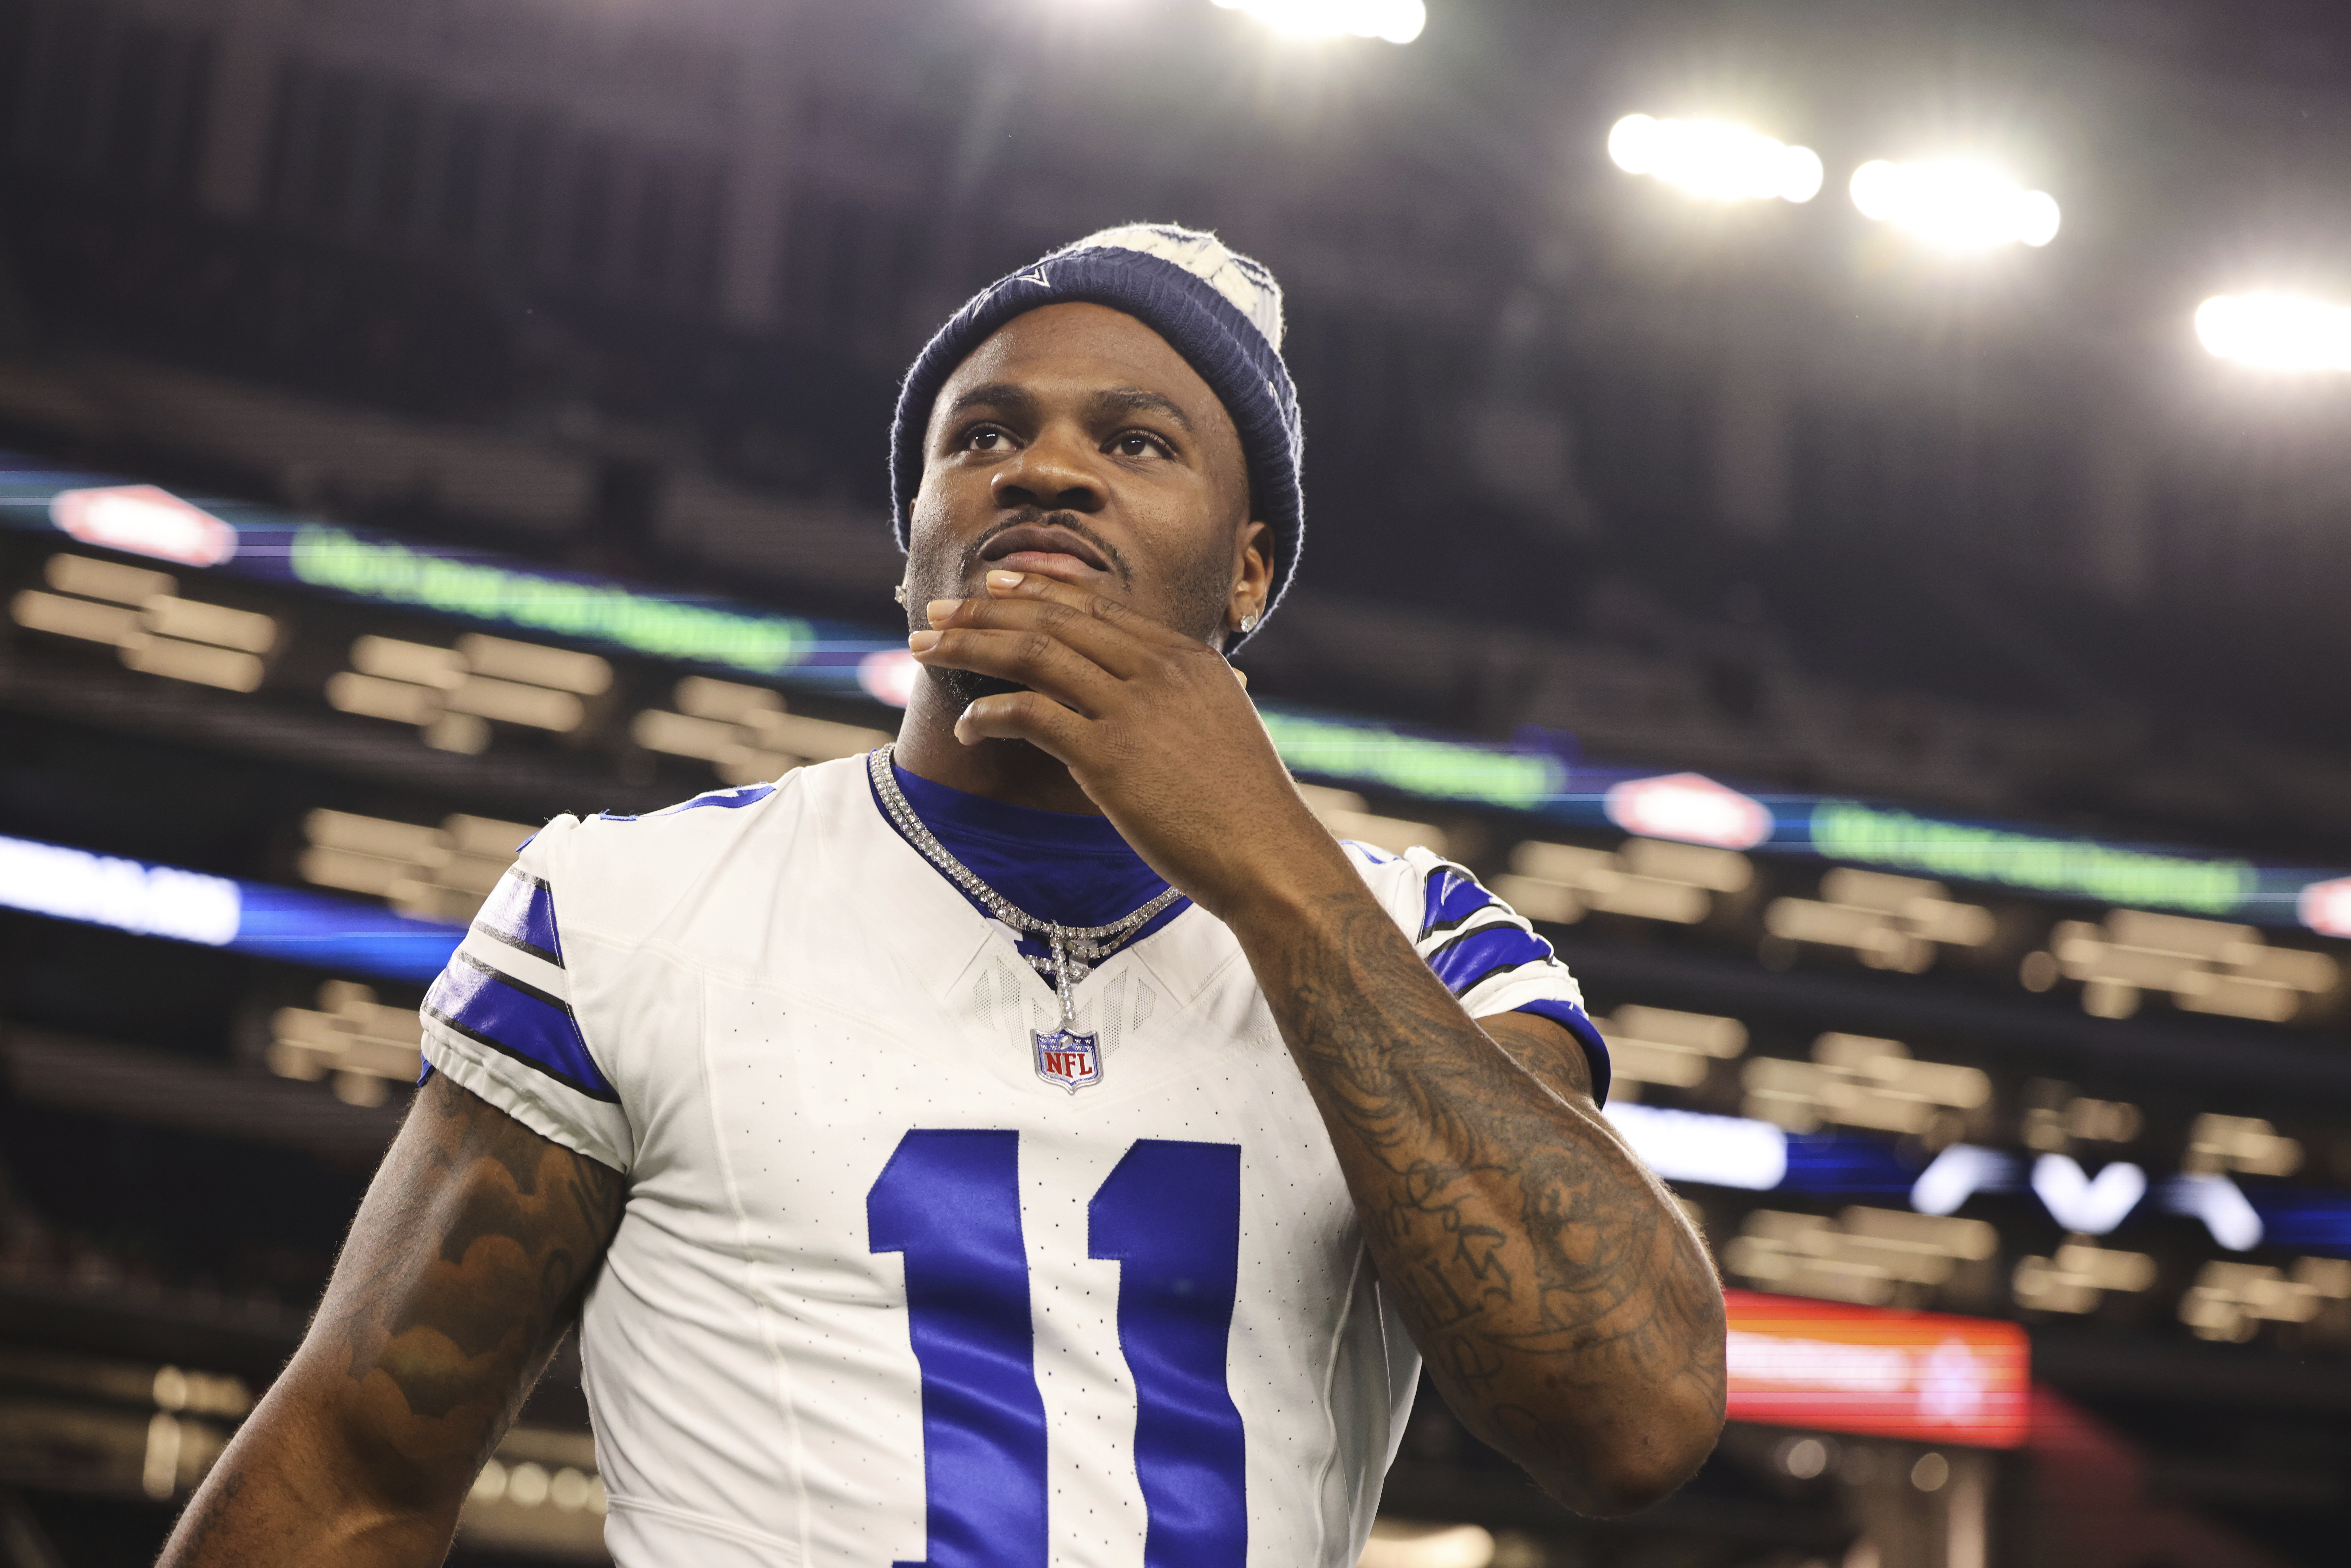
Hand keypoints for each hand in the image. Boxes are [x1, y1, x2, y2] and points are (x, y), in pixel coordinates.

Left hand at [908, 570, 1351, 923]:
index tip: (992, 587)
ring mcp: (1133, 710)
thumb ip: (1178, 698)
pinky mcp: (1108, 757)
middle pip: (1054, 620)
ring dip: (971, 647)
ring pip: (1032, 655)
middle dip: (985, 611)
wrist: (1269, 857)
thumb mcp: (1218, 727)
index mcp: (1186, 658)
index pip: (1095, 607)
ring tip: (926, 651)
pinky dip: (988, 714)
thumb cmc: (1243, 807)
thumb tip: (1147, 694)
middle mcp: (1158, 670)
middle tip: (936, 615)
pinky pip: (1029, 716)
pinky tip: (966, 726)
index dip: (1035, 591)